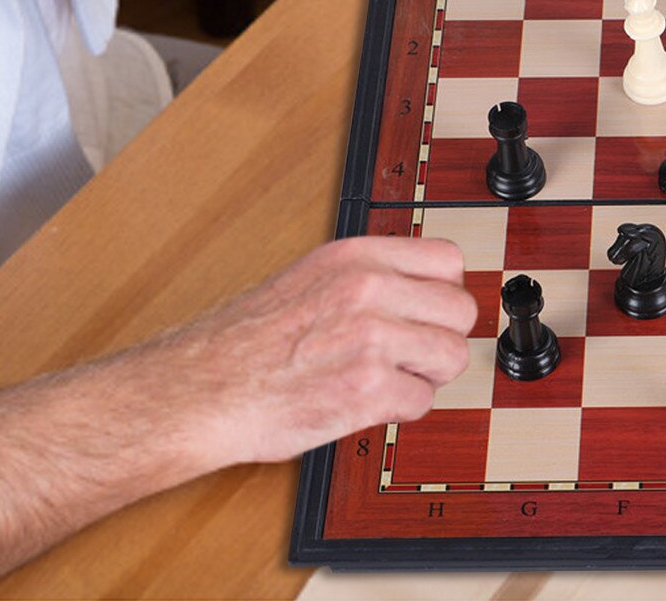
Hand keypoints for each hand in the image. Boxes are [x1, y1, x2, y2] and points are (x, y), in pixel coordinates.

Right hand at [163, 234, 477, 469]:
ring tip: (394, 379)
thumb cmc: (249, 338)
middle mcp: (368, 289)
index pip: (449, 260)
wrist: (206, 386)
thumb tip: (418, 290)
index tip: (431, 311)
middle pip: (460, 310)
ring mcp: (370, 338)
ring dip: (428, 375)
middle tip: (415, 353)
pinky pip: (421, 402)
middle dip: (442, 337)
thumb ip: (368, 276)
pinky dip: (401, 410)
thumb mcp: (314, 275)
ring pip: (451, 356)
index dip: (444, 292)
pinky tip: (372, 404)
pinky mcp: (366, 390)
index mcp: (357, 256)